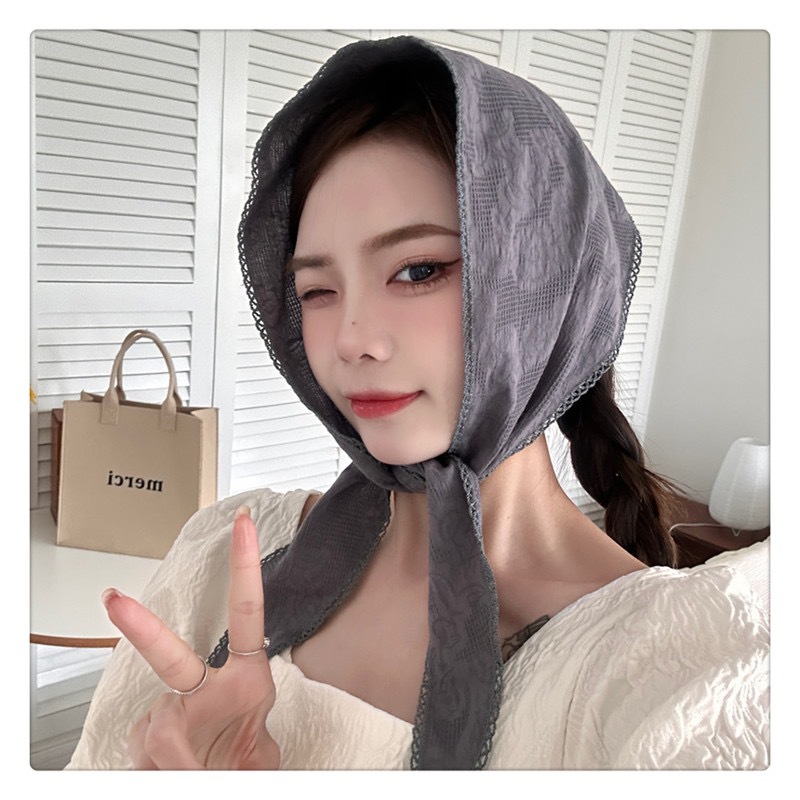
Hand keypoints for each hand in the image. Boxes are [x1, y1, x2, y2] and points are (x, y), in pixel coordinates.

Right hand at [102, 505, 279, 768]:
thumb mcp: (257, 762)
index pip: (247, 615)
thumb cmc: (246, 764)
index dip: (245, 568)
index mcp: (246, 681)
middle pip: (168, 657)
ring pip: (155, 729)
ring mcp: (173, 714)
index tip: (243, 526)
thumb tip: (169, 741)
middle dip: (140, 628)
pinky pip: (144, 750)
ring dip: (172, 758)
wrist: (225, 791)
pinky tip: (171, 771)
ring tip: (197, 770)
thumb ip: (234, 756)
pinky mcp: (148, 740)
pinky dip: (156, 769)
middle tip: (113, 600)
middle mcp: (206, 690)